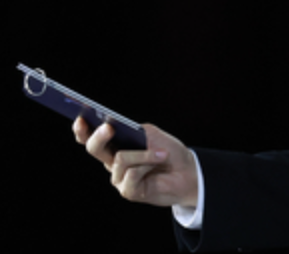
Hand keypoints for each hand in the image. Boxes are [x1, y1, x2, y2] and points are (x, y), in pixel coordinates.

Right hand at [73, 116, 197, 207]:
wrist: (187, 171)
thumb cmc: (168, 150)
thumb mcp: (150, 134)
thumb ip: (133, 131)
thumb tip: (117, 131)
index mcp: (115, 146)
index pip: (92, 138)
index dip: (82, 130)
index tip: (80, 119)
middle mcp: (113, 162)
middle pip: (94, 149)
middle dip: (99, 137)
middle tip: (108, 127)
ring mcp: (119, 178)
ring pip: (120, 159)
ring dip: (143, 153)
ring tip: (162, 153)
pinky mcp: (128, 191)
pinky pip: (132, 173)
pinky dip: (148, 163)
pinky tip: (160, 161)